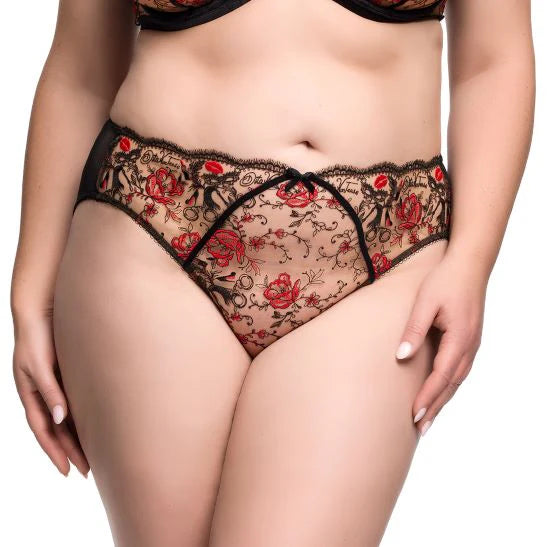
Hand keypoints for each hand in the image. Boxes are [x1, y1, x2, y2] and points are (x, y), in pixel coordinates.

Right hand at [12, 310, 88, 476]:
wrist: (43, 311)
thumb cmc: (36, 338)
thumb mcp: (39, 366)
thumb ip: (49, 391)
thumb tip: (60, 419)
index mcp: (31, 395)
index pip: (44, 431)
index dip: (54, 451)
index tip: (67, 470)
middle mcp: (43, 394)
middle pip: (57, 430)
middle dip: (70, 451)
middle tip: (87, 471)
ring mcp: (54, 385)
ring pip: (66, 419)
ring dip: (77, 437)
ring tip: (93, 455)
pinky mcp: (66, 375)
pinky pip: (74, 401)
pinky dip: (81, 417)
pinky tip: (95, 425)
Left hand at [396, 253, 486, 435]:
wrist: (470, 265)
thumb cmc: (445, 281)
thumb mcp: (425, 302)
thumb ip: (414, 329)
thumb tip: (401, 357)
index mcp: (459, 338)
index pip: (441, 376)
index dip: (427, 397)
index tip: (413, 414)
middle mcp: (470, 346)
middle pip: (451, 385)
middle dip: (435, 407)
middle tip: (419, 429)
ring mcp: (473, 344)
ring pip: (457, 380)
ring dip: (443, 400)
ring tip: (428, 418)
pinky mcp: (470, 340)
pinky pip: (460, 370)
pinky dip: (449, 386)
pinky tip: (440, 392)